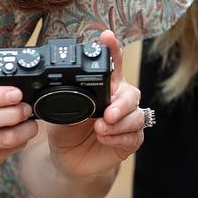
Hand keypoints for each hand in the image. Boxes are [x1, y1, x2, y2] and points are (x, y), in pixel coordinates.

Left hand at [43, 30, 145, 178]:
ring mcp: (127, 119)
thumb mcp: (61, 115)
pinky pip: (135, 135)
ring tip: (100, 130)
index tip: (107, 36)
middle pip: (131, 92)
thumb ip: (68, 102)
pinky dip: (119, 137)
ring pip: (136, 115)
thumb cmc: (67, 132)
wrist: (69, 161)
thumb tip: (66, 94)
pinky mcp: (131, 139)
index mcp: (104, 87)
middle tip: (108, 113)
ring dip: (119, 123)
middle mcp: (119, 100)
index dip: (112, 49)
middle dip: (121, 103)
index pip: (112, 64)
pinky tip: (105, 139)